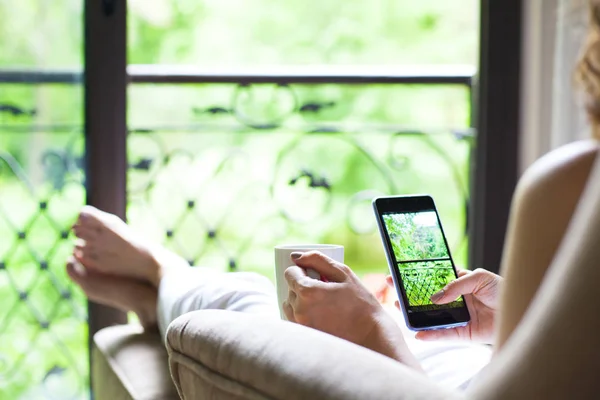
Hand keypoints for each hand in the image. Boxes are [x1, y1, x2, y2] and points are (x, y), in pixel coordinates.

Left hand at [283, 251, 421, 368]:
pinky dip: (302, 314)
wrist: (371, 336)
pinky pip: (294, 320)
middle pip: (290, 289)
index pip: (290, 273)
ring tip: (322, 304)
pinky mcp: (304, 338)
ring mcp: (300, 326)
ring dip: (301, 300)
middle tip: (324, 290)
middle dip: (303, 286)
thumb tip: (295, 256)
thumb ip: (317, 260)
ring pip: (289, 305)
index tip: (315, 275)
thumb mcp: (343, 273)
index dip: (302, 271)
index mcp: (307, 292)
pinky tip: (320, 316)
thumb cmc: (360, 303)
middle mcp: (299, 310)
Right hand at [390, 268, 500, 343]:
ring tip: (398, 310)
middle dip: (409, 296)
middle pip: (427, 299)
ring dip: (414, 315)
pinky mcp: (462, 333)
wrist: (519, 308)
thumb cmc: (502, 289)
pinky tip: (418, 333)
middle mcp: (454, 300)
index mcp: (457, 283)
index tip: (399, 274)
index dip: (416, 277)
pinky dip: (430, 335)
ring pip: (431, 317)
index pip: (432, 280)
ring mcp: (456, 317)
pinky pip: (443, 335)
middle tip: (392, 291)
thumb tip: (435, 297)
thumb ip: (456, 285)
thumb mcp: (479, 277)